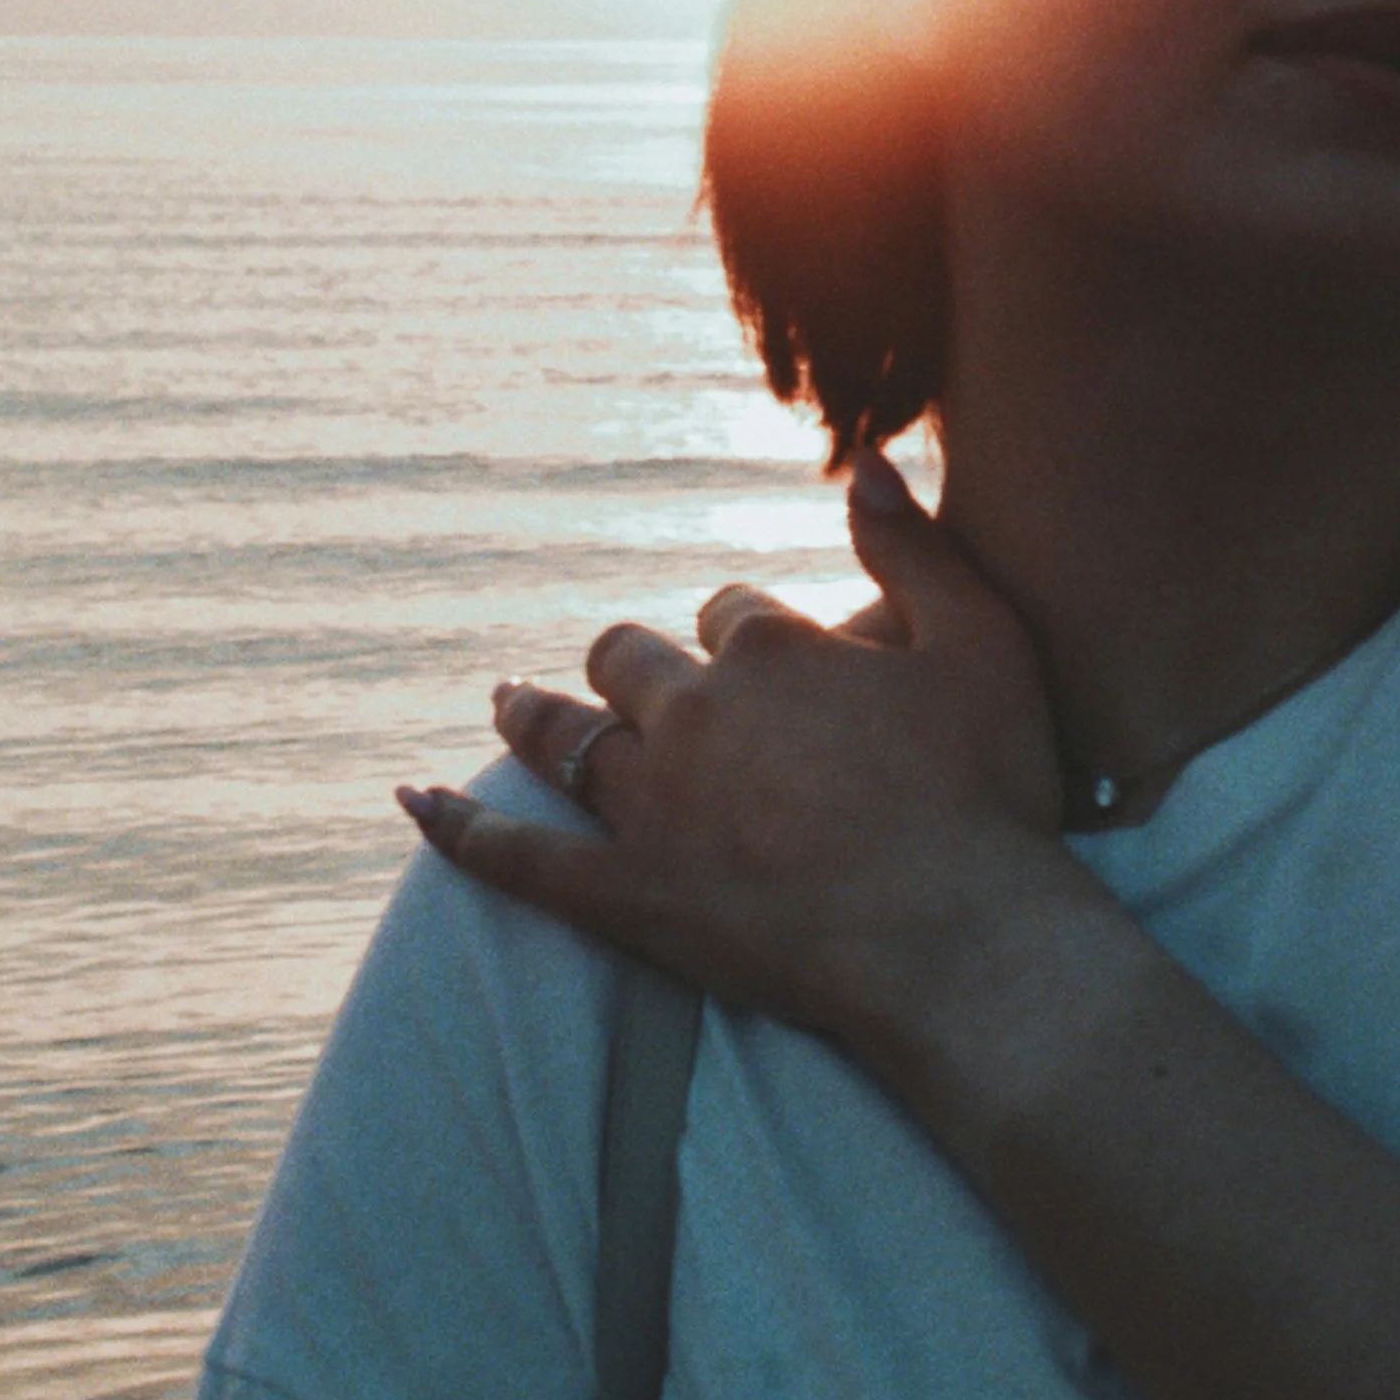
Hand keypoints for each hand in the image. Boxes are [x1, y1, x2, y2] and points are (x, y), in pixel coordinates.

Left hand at [396, 448, 1072, 1042]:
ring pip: (566, 742)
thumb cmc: (990, 791)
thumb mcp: (984, 639)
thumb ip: (915, 545)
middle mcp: (695, 715)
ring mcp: (652, 809)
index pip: (731, 611)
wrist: (960, 939)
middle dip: (626, 661)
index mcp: (771, 650)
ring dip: (534, 715)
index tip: (767, 656)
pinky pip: (519, 859)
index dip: (745, 630)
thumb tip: (864, 460)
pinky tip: (408, 802)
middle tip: (623, 674)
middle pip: (630, 663)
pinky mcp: (629, 899)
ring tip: (509, 700)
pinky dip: (457, 830)